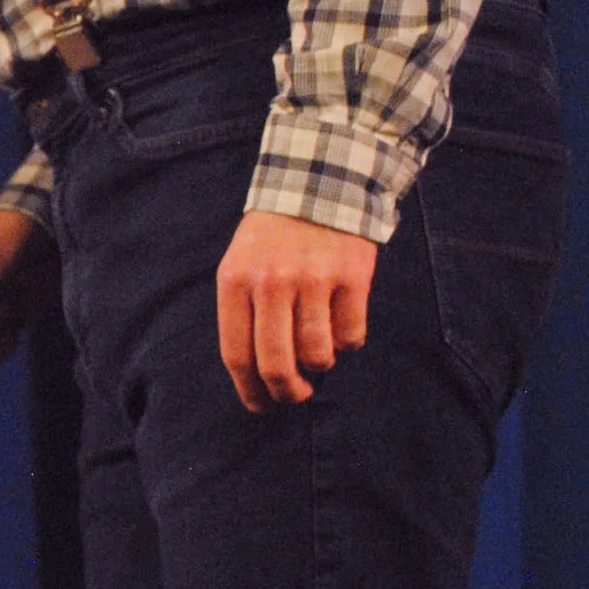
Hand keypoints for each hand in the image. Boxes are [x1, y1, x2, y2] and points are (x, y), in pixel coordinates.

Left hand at [216, 210, 376, 410]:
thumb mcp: (241, 266)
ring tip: (319, 353)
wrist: (318, 182)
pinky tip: (341, 324)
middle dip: (287, 393)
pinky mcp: (352, 277)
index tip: (261, 406)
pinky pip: (351, 336)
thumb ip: (243, 314)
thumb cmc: (273, 240)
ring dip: (320, 365)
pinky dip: (348, 342)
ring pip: (318, 355)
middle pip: (277, 364)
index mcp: (236, 282)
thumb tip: (257, 378)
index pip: (237, 355)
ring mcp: (313, 279)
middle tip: (296, 396)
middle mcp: (272, 282)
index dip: (250, 391)